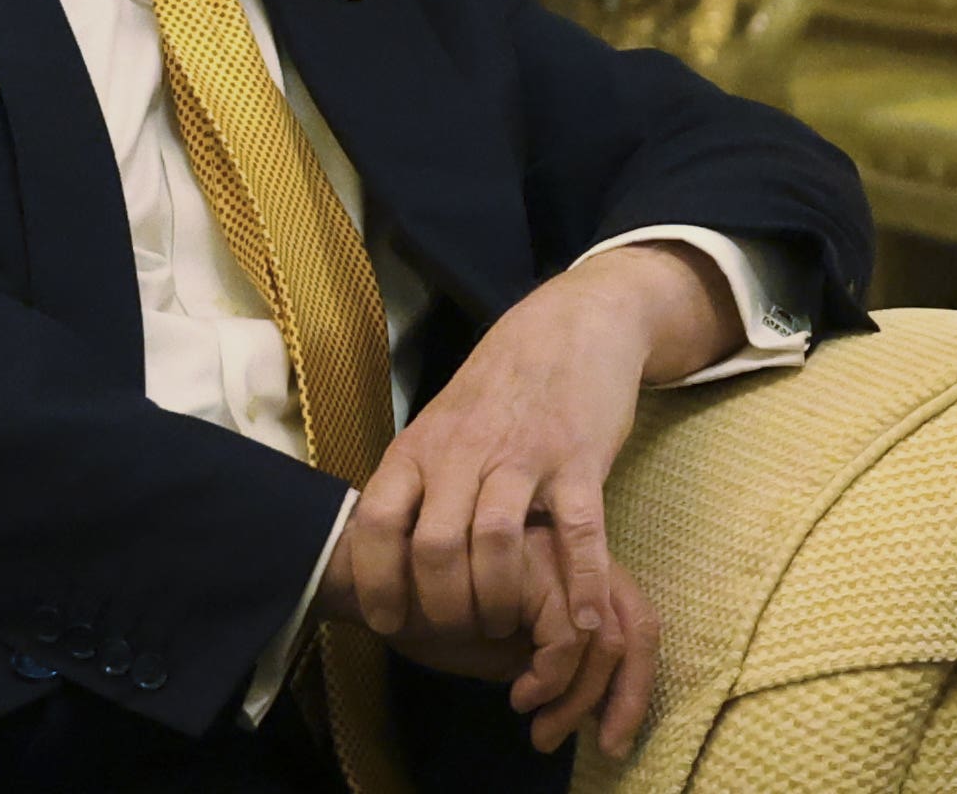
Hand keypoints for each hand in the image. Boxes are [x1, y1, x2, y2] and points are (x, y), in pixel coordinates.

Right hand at [320, 522, 660, 756]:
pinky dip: (550, 679)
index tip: (610, 740)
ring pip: (603, 639)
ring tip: (537, 726)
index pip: (636, 623)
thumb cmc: (435, 616)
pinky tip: (519, 697)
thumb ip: (548, 661)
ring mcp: (555, 554)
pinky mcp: (530, 566)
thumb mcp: (504, 649)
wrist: (376, 584)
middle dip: (623, 699)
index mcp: (575, 571)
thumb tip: (596, 709)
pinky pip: (566, 636)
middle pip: (636, 626)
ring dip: (574, 699)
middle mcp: (574, 555)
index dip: (634, 689)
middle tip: (590, 742)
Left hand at [345, 244, 734, 655]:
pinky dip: (580, 583)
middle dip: (443, 607)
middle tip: (459, 633)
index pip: (376, 522)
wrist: (571, 323)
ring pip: (493, 541)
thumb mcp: (438, 424)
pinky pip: (577, 532)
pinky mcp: (578, 458)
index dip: (376, 582)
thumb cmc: (499, 387)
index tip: (390, 623)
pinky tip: (580, 620)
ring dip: (495, 600)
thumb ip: (414, 481)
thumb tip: (376, 554)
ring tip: (504, 625)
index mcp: (420, 447)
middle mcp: (464, 451)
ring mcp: (524, 454)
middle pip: (433, 546)